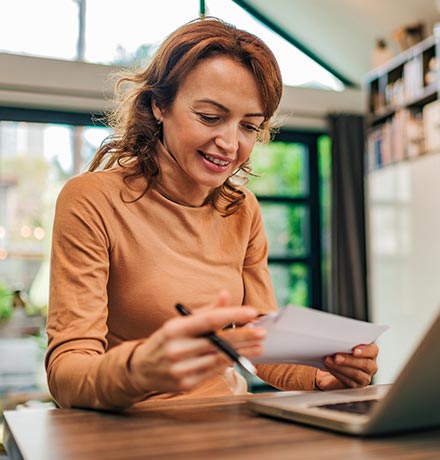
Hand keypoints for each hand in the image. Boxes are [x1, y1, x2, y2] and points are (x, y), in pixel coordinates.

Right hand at [129, 293, 265, 393]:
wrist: (142, 369)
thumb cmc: (166, 340)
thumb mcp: (181, 322)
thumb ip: (206, 311)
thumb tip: (226, 295)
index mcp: (175, 329)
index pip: (208, 320)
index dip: (232, 315)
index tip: (251, 312)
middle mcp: (176, 349)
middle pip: (218, 341)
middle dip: (244, 336)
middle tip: (262, 333)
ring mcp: (180, 369)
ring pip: (219, 358)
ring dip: (242, 352)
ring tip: (258, 346)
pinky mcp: (186, 384)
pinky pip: (213, 372)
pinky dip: (228, 363)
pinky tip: (241, 357)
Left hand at [315, 343, 378, 390]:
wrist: (331, 369)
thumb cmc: (339, 352)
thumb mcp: (343, 345)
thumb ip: (344, 341)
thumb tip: (334, 335)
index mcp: (370, 352)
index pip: (373, 350)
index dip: (364, 351)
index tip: (354, 350)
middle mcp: (370, 366)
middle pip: (365, 364)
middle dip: (349, 360)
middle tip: (336, 356)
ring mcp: (364, 377)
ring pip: (356, 374)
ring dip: (340, 367)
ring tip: (328, 360)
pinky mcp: (355, 385)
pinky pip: (348, 381)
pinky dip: (336, 373)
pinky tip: (329, 367)